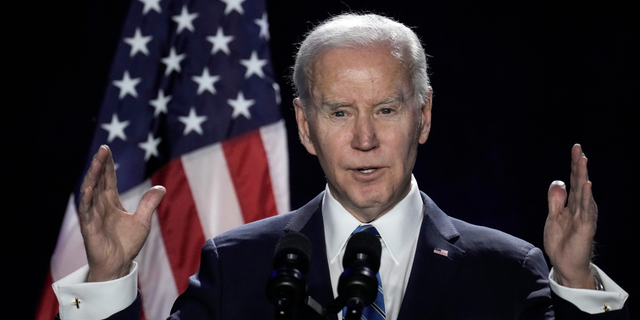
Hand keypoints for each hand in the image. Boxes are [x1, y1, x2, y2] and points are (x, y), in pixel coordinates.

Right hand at [78, 145, 165, 281]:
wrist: (119, 264)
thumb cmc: (127, 244)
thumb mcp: (143, 220)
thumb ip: (149, 203)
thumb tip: (161, 187)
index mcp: (110, 202)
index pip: (108, 179)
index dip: (107, 165)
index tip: (107, 149)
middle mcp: (100, 205)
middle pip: (98, 180)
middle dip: (100, 165)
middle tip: (103, 148)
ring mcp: (93, 215)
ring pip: (90, 191)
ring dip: (92, 176)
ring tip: (96, 162)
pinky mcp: (89, 227)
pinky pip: (86, 211)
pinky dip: (87, 199)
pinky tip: (88, 187)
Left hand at [544, 144, 597, 288]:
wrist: (565, 264)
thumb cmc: (562, 241)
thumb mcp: (553, 216)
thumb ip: (556, 199)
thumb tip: (559, 180)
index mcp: (573, 204)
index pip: (574, 180)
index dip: (574, 165)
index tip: (575, 148)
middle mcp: (581, 207)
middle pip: (579, 182)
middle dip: (578, 164)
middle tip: (578, 148)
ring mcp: (584, 216)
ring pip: (583, 192)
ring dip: (582, 175)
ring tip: (582, 160)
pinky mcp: (585, 226)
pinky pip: (585, 209)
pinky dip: (586, 196)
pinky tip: (587, 184)